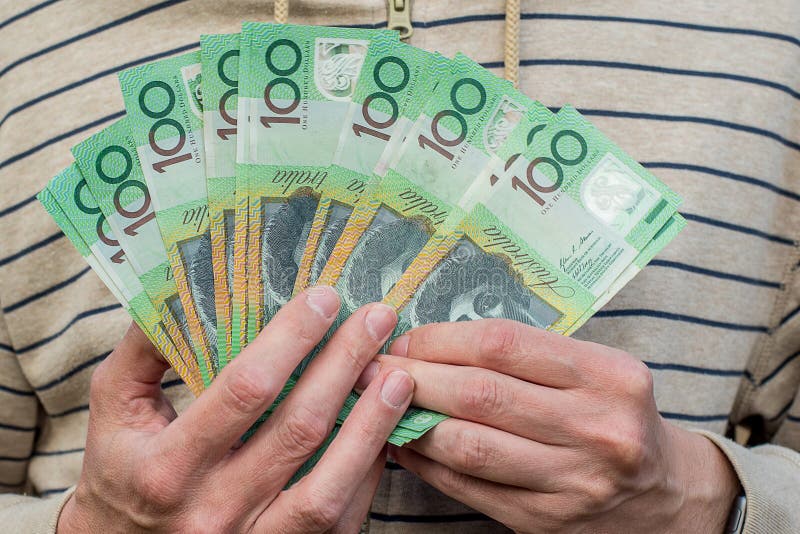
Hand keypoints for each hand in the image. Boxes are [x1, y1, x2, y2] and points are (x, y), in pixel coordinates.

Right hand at [58, 287, 413, 532]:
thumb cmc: (121, 473)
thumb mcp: (115, 408)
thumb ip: (145, 350)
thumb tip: (186, 288)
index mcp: (166, 468)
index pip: (244, 391)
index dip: (291, 341)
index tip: (324, 299)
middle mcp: (210, 512)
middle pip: (298, 430)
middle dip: (344, 365)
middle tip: (377, 319)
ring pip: (328, 487)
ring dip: (371, 425)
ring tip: (399, 375)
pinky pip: (339, 519)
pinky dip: (368, 471)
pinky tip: (384, 429)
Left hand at [377, 319, 739, 533]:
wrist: (662, 493)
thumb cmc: (614, 415)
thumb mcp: (596, 370)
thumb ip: (527, 355)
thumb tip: (430, 346)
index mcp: (610, 375)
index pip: (504, 344)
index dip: (441, 339)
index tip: (405, 339)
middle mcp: (597, 428)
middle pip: (481, 394)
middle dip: (414, 378)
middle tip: (371, 368)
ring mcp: (574, 482)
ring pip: (469, 446)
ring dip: (410, 422)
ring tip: (377, 405)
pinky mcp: (547, 521)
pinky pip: (470, 489)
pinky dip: (427, 464)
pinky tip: (403, 444)